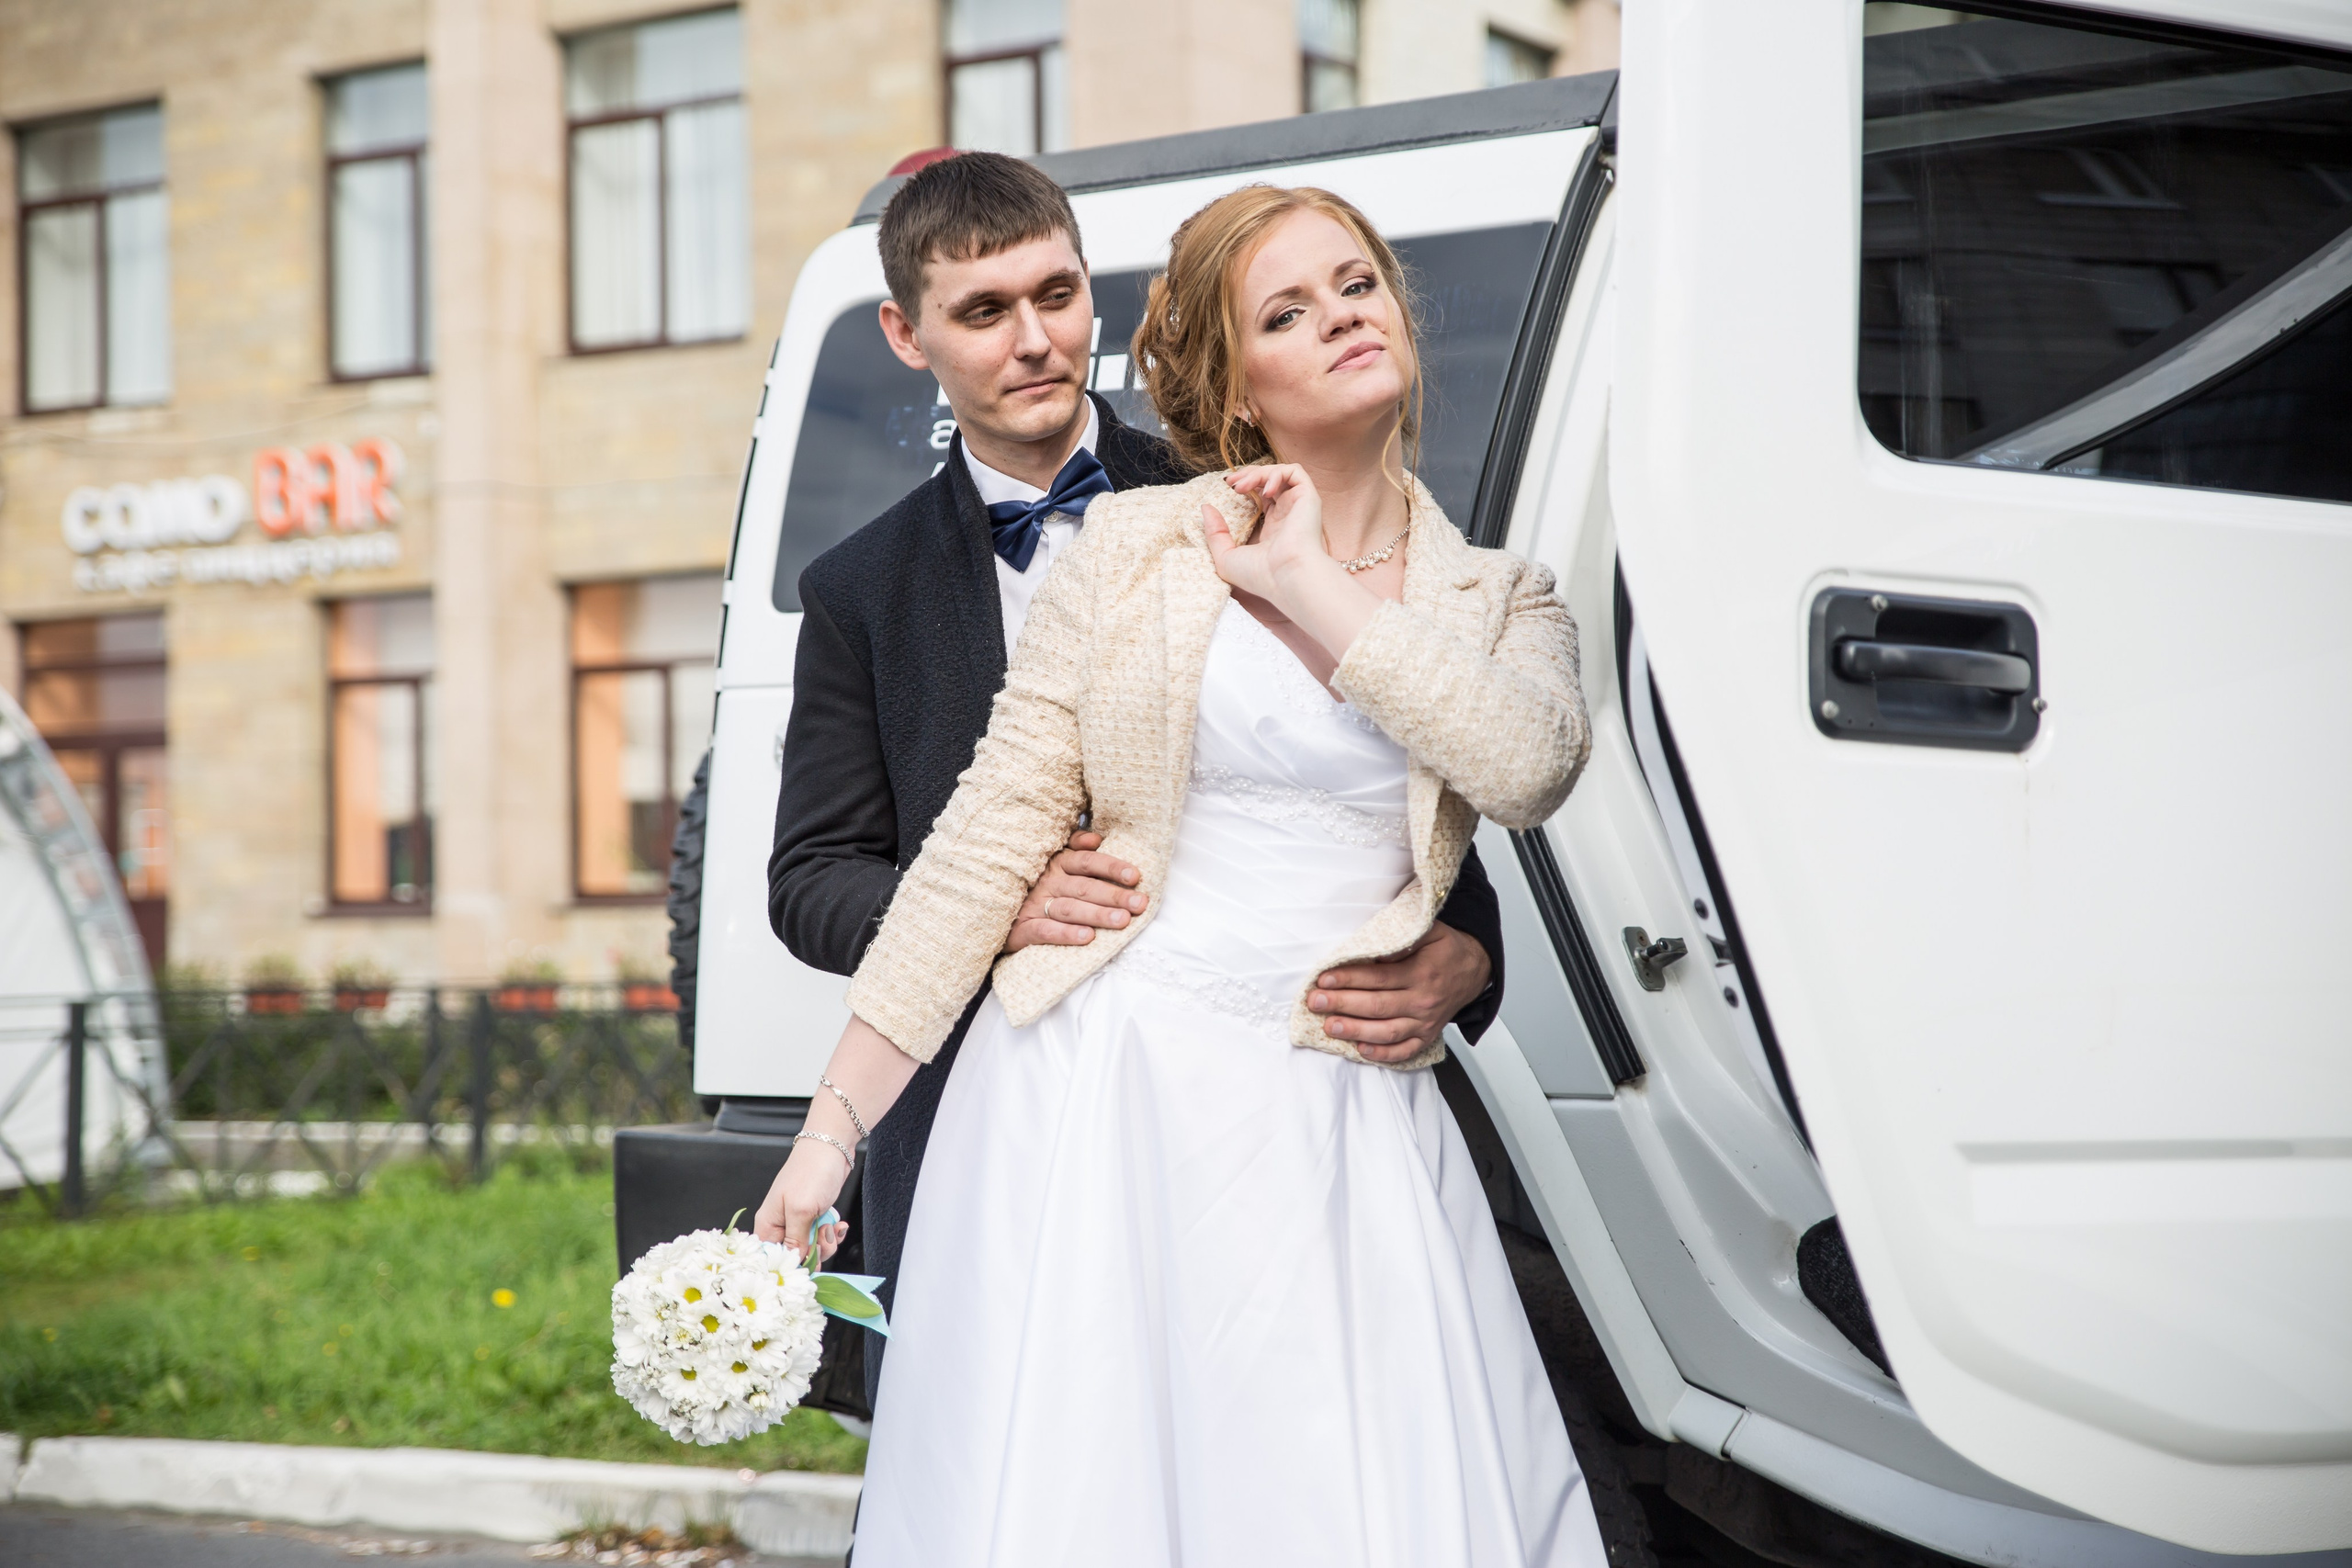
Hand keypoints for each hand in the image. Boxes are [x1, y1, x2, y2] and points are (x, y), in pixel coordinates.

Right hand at [753, 1139, 852, 1262]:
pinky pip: (822, 1237)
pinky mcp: (814, 1217)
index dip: (789, 1265)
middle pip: (794, 1257)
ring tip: (830, 1226)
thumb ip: (796, 1240)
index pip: (771, 1258)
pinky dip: (833, 1234)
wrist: (832, 1147)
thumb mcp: (801, 1210)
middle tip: (822, 1237)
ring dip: (826, 1243)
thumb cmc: (811, 1171)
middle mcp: (781, 1225)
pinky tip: (838, 1224)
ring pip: (811, 1249)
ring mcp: (798, 1221)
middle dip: (813, 1252)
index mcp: (768, 1224)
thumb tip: (793, 1261)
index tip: (806, 1261)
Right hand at [1003, 829, 1148, 952]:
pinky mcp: (1022, 929)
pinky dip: (1065, 934)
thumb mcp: (1054, 862)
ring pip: (1069, 909)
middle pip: (1084, 887)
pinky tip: (1087, 937)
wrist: (999, 913)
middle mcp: (1048, 883)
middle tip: (1140, 903)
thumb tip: (1096, 839)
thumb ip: (1076, 848)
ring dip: (1097, 914)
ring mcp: (1033, 905)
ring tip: (1123, 921)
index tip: (1135, 876)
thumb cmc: (1037, 887)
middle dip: (1114, 895)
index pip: (1088, 862)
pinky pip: (1044, 931)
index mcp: (1058, 864)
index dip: (1111, 867)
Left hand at [1202, 465, 1339, 603]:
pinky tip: (1264, 490)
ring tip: (1240, 487)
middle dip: (1248, 475)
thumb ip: (1214, 534)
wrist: (1287, 577)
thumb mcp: (1226, 558)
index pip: (1261, 498)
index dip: (1245, 487)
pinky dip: (1276, 473)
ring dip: (1257, 474)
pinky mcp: (1308, 498)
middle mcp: (1288, 515)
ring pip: (1279, 474)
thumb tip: (1206, 508)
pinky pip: (1294, 472)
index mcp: (1273, 529)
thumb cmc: (1261, 576)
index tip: (1227, 487)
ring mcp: (1299, 506)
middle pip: (1268, 482)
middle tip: (1229, 482)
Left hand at [1308, 922, 1492, 1064]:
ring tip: (1330, 1027)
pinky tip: (1360, 1049)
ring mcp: (1425, 1022)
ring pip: (1387, 1032)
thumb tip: (1376, 949)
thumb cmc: (1446, 949)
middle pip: (1377, 1006)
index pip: (1379, 978)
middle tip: (1316, 1002)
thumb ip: (1405, 936)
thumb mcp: (1431, 930)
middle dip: (1342, 1004)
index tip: (1324, 979)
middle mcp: (1423, 1000)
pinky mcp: (1427, 1037)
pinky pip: (1404, 1051)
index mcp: (1422, 972)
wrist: (1474, 969)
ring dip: (1356, 1031)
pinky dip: (1382, 1054)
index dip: (1349, 979)